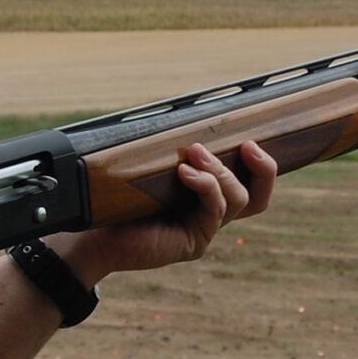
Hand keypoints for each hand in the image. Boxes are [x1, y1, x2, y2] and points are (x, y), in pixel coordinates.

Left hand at [54, 140, 276, 283]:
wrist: (93, 233)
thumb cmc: (119, 196)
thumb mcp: (154, 165)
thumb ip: (178, 149)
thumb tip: (193, 116)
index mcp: (207, 196)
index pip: (250, 183)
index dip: (263, 165)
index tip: (252, 138)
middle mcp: (211, 215)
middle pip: (258, 197)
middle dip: (263, 169)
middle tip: (249, 146)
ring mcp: (205, 230)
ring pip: (238, 200)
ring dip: (221, 171)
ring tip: (195, 153)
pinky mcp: (194, 242)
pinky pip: (214, 211)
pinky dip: (205, 187)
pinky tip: (185, 172)